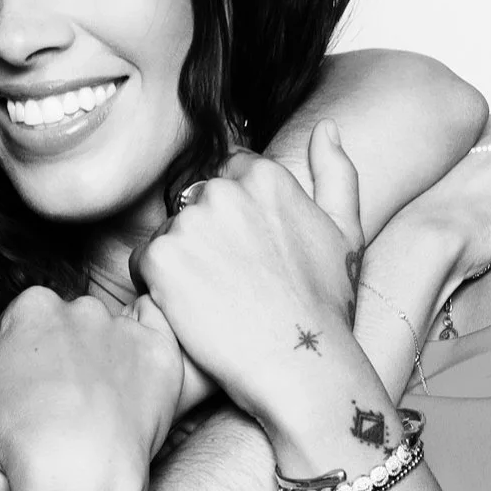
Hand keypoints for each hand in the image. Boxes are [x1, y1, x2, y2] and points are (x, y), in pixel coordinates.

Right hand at [0, 287, 182, 490]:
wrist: (77, 471)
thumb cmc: (17, 438)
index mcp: (33, 307)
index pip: (23, 322)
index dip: (19, 355)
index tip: (24, 385)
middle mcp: (82, 307)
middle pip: (70, 326)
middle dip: (64, 353)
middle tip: (60, 398)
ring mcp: (126, 328)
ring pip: (112, 336)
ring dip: (104, 359)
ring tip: (97, 406)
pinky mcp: (161, 354)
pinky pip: (159, 338)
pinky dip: (148, 355)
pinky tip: (136, 380)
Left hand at [136, 125, 367, 433]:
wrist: (301, 364)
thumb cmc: (325, 305)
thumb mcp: (346, 232)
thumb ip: (336, 172)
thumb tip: (327, 127)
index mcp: (264, 176)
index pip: (227, 178)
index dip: (234, 219)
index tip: (249, 255)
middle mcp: (224, 190)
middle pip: (194, 204)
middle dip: (206, 236)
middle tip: (233, 283)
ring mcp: (189, 223)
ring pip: (169, 234)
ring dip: (182, 262)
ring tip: (216, 299)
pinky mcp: (161, 259)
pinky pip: (144, 265)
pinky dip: (159, 288)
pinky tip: (192, 311)